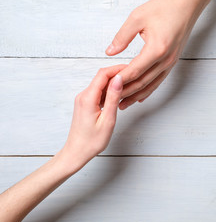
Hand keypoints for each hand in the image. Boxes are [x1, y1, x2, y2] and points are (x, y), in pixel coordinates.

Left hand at [0, 65, 124, 221]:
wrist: (76, 153)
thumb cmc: (91, 142)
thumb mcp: (107, 120)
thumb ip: (113, 98)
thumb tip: (119, 79)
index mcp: (88, 98)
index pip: (103, 74)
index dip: (118, 68)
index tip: (131, 68)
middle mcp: (83, 96)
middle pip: (101, 76)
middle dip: (118, 73)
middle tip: (134, 76)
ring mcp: (83, 99)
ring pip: (100, 83)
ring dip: (114, 82)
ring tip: (129, 86)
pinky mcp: (85, 103)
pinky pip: (98, 91)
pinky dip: (109, 91)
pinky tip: (119, 96)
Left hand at [106, 0, 215, 109]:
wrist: (186, 6)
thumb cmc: (165, 8)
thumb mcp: (137, 18)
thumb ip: (122, 37)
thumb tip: (110, 51)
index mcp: (156, 49)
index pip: (134, 70)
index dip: (120, 80)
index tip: (107, 87)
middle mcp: (165, 60)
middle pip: (142, 82)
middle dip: (125, 93)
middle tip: (111, 100)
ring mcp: (170, 63)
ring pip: (151, 85)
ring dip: (136, 95)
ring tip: (123, 104)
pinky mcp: (172, 62)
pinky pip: (159, 81)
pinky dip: (148, 90)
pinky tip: (140, 96)